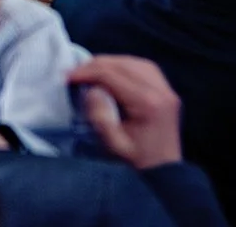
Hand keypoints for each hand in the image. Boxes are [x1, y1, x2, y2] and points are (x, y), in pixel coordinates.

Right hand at [66, 55, 182, 169]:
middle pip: (123, 64)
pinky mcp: (168, 91)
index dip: (87, 72)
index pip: (112, 75)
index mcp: (148, 103)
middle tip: (76, 73)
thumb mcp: (113, 145)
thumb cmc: (136, 161)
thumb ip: (100, 117)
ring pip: (135, 62)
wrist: (164, 172)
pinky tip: (114, 73)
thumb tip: (92, 90)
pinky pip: (145, 68)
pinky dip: (126, 66)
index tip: (68, 77)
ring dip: (111, 63)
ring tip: (92, 72)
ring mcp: (167, 90)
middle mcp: (161, 91)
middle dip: (96, 65)